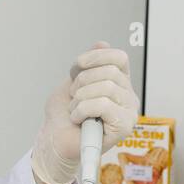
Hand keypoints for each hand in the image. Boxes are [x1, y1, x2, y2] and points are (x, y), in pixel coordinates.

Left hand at [31, 42, 140, 183]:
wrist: (54, 140)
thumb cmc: (64, 115)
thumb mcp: (73, 81)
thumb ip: (88, 63)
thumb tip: (103, 43)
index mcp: (119, 83)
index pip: (119, 58)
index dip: (96, 57)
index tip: (76, 68)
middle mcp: (128, 97)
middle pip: (111, 72)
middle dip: (83, 81)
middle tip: (73, 97)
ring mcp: (128, 113)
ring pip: (107, 87)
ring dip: (80, 98)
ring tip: (75, 110)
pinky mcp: (124, 127)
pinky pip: (103, 105)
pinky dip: (82, 110)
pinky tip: (78, 119)